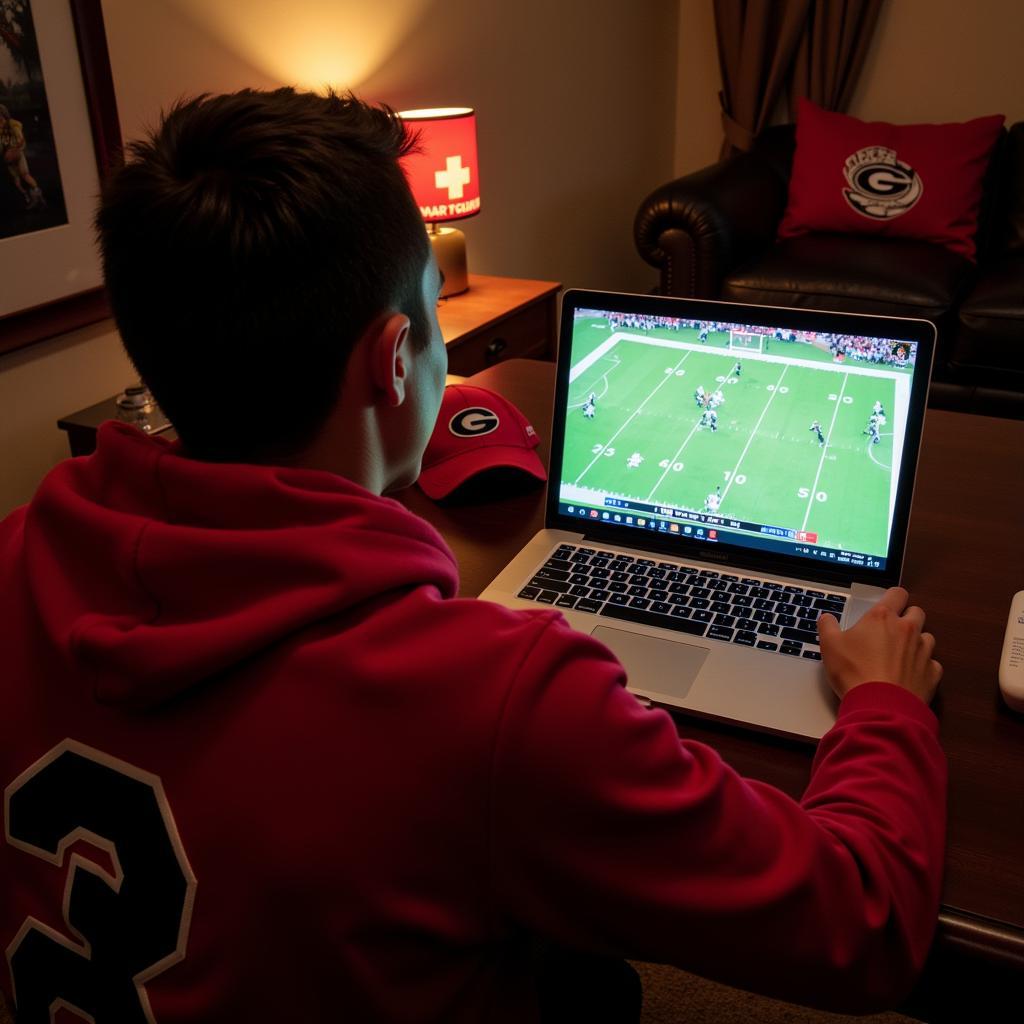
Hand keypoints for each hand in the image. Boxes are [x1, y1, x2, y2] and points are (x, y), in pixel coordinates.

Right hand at [818, 587, 941, 703]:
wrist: (879, 706)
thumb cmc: (854, 672)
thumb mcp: (829, 645)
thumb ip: (827, 626)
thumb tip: (827, 618)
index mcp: (882, 618)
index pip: (897, 594)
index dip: (893, 597)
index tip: (887, 604)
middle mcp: (907, 630)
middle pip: (917, 612)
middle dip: (908, 617)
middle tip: (892, 630)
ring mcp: (923, 651)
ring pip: (927, 637)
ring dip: (917, 642)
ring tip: (901, 654)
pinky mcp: (932, 673)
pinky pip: (932, 664)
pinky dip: (923, 667)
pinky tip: (910, 675)